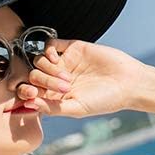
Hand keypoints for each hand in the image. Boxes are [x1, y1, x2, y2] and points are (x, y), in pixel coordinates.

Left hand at [18, 38, 154, 117]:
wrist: (128, 83)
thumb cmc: (103, 101)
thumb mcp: (75, 108)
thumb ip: (51, 107)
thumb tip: (28, 104)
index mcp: (51, 96)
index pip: (28, 92)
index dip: (26, 92)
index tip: (34, 94)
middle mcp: (54, 79)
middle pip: (33, 75)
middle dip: (43, 81)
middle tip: (64, 87)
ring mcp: (63, 63)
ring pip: (39, 60)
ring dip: (47, 68)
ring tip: (67, 76)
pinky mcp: (72, 49)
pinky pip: (52, 45)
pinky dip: (49, 49)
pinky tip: (57, 58)